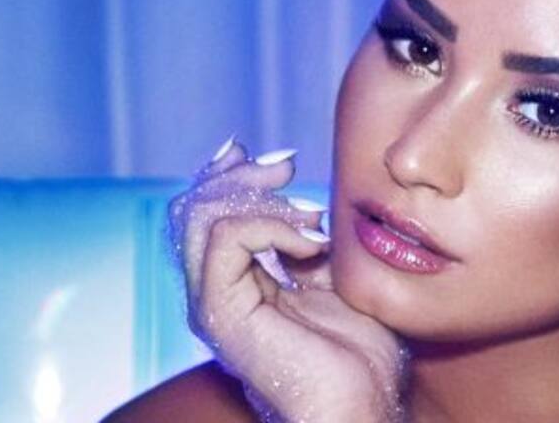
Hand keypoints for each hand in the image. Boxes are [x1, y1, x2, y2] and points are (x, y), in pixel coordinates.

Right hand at [168, 137, 405, 422]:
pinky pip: (226, 239)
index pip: (208, 212)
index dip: (232, 174)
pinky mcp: (220, 312)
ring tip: (309, 217)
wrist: (365, 404)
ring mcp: (213, 301)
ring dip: (259, 197)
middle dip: (242, 174)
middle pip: (193, 206)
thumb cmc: (361, 355)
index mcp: (240, 282)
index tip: (280, 160)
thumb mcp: (337, 279)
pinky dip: (270, 225)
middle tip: (288, 169)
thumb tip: (306, 202)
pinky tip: (309, 243)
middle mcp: (217, 290)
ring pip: (199, 215)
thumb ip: (311, 244)